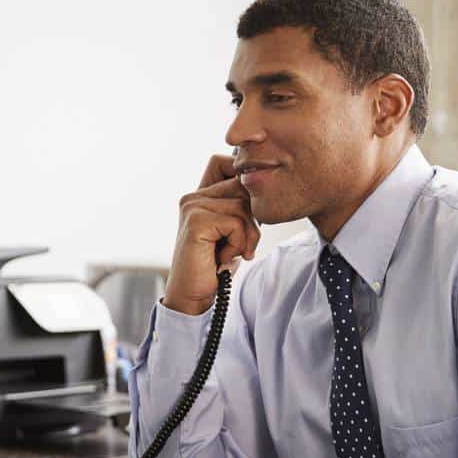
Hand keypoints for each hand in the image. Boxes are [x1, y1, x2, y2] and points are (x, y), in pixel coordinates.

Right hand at [162, 154, 259, 315]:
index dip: (243, 180)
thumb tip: (264, 186)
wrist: (193, 294)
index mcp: (199, 196)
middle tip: (243, 244)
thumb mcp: (231, 231)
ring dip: (247, 236)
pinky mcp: (196, 221)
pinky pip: (236, 223)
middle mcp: (193, 197)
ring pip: (242, 206)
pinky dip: (238, 244)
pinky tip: (223, 258)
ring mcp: (193, 207)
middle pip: (242, 186)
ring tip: (231, 253)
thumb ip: (240, 207)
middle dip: (252, 217)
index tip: (246, 214)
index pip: (225, 163)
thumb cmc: (214, 265)